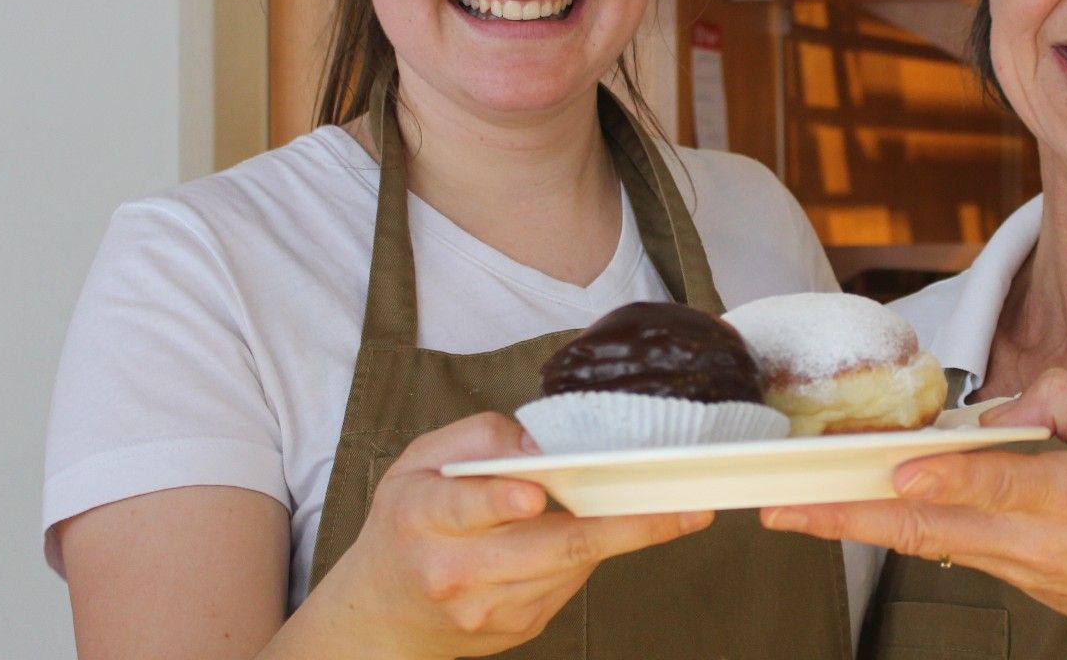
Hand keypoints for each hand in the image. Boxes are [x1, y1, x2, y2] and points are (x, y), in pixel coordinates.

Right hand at [292, 412, 712, 658]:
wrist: (383, 617)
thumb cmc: (406, 523)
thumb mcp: (418, 463)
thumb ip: (475, 440)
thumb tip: (537, 443)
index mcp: (421, 518)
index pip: (464, 507)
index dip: (502, 498)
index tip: (536, 492)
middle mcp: (454, 569)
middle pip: (550, 546)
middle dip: (624, 525)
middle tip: (684, 508)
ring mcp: (489, 608)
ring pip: (572, 565)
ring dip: (624, 535)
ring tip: (672, 508)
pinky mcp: (519, 626)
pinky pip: (570, 582)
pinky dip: (593, 552)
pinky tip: (607, 528)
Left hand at [761, 369, 1066, 655]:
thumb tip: (1000, 407)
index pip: (1000, 484)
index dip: (949, 476)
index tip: (903, 465)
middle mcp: (1030, 540)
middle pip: (927, 526)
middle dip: (851, 514)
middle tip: (786, 504)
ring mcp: (1010, 565)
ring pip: (919, 541)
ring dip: (853, 526)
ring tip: (791, 511)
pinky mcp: (1001, 574)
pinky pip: (935, 545)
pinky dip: (887, 528)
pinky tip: (848, 514)